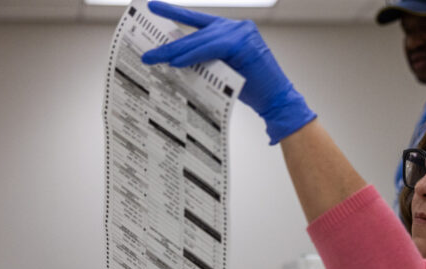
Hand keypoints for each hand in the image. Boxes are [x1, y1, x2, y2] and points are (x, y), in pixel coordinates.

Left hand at [142, 1, 315, 143]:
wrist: (277, 101)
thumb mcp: (223, 69)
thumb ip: (206, 59)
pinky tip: (176, 62)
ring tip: (156, 58)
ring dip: (177, 51)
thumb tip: (175, 60)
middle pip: (197, 31)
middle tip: (148, 51)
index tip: (153, 6)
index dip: (175, 13)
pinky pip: (211, 48)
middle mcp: (238, 27)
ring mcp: (242, 33)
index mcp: (232, 31)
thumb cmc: (253, 89)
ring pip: (202, 39)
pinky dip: (192, 55)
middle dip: (171, 43)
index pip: (199, 21)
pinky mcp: (244, 43)